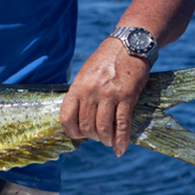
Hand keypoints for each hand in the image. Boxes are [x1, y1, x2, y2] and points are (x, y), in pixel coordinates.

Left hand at [59, 39, 149, 156]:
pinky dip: (121, 141)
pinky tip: (119, 149)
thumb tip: (77, 115)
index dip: (70, 131)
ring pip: (102, 128)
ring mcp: (109, 95)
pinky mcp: (127, 97)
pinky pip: (122, 125)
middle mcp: (91, 92)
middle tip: (97, 136)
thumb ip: (81, 93)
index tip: (77, 135)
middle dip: (91, 136)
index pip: (66, 116)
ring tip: (108, 141)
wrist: (128, 45)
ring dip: (105, 140)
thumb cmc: (106, 60)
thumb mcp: (86, 73)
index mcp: (78, 86)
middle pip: (85, 125)